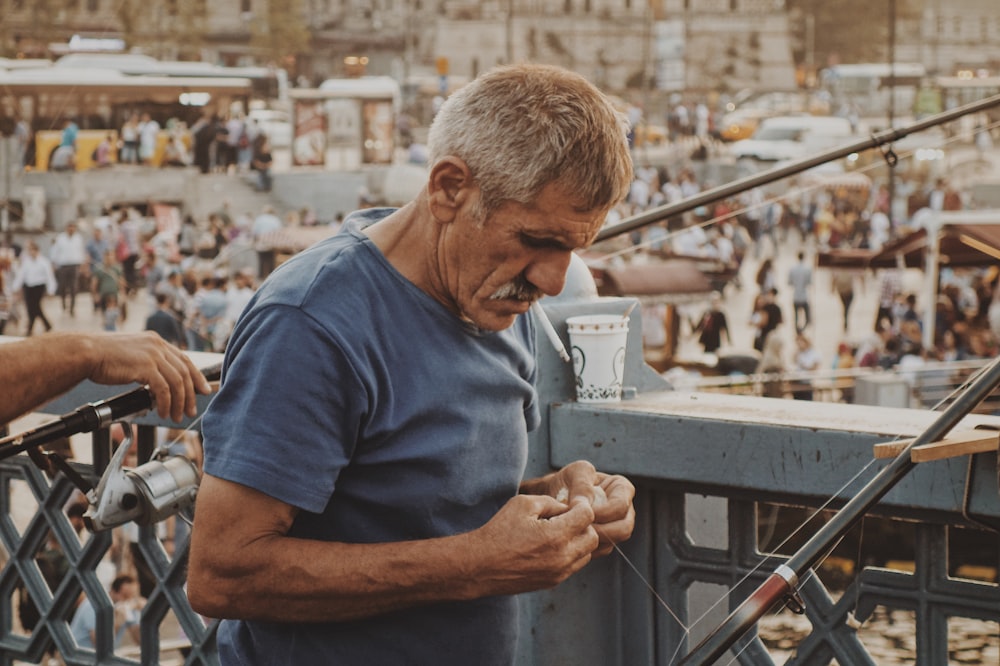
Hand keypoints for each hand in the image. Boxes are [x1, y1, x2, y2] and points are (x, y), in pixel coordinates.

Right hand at [84, 331, 211, 420]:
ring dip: (179, 403)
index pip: (184, 359)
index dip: (196, 376)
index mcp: (156, 341)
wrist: (85, 353)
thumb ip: (148, 363)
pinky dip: (165, 403)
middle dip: (191, 394)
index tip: (203, 390)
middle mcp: (157, 345)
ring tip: (176, 416)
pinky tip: (161, 412)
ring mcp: (152, 355)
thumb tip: (159, 381)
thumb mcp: (132, 354)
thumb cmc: (103, 357)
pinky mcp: (145, 366)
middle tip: (191, 410)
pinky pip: (163, 389)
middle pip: (185, 372)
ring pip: (177, 383)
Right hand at [466, 493, 597, 595]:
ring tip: (558, 533)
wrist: (481, 565)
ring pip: (586, 554)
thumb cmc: (499, 531)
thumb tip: (568, 508)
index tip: (571, 504)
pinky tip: (551, 547)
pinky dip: (570, 554)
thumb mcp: (523, 504)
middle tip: (566, 519)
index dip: (581, 505)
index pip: (588, 516)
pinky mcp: (553, 582)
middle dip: (583, 525)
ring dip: (578, 541)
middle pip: (593, 537)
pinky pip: (574, 566)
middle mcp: (562, 557)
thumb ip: (551, 502)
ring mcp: (559, 573)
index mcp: (556, 535)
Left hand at [522, 460, 635, 556]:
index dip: (603, 513)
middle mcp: (625, 511)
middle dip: (600, 531)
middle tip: (578, 528)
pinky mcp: (605, 541)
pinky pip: (601, 551)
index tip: (582, 513)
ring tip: (572, 532)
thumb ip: (582, 485)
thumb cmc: (567, 480)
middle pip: (623, 529)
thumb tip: (585, 504)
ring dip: (591, 541)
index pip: (621, 507)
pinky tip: (571, 539)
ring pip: (612, 543)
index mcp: (623, 489)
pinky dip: (586, 548)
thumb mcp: (574, 473)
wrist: (554, 495)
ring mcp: (616, 527)